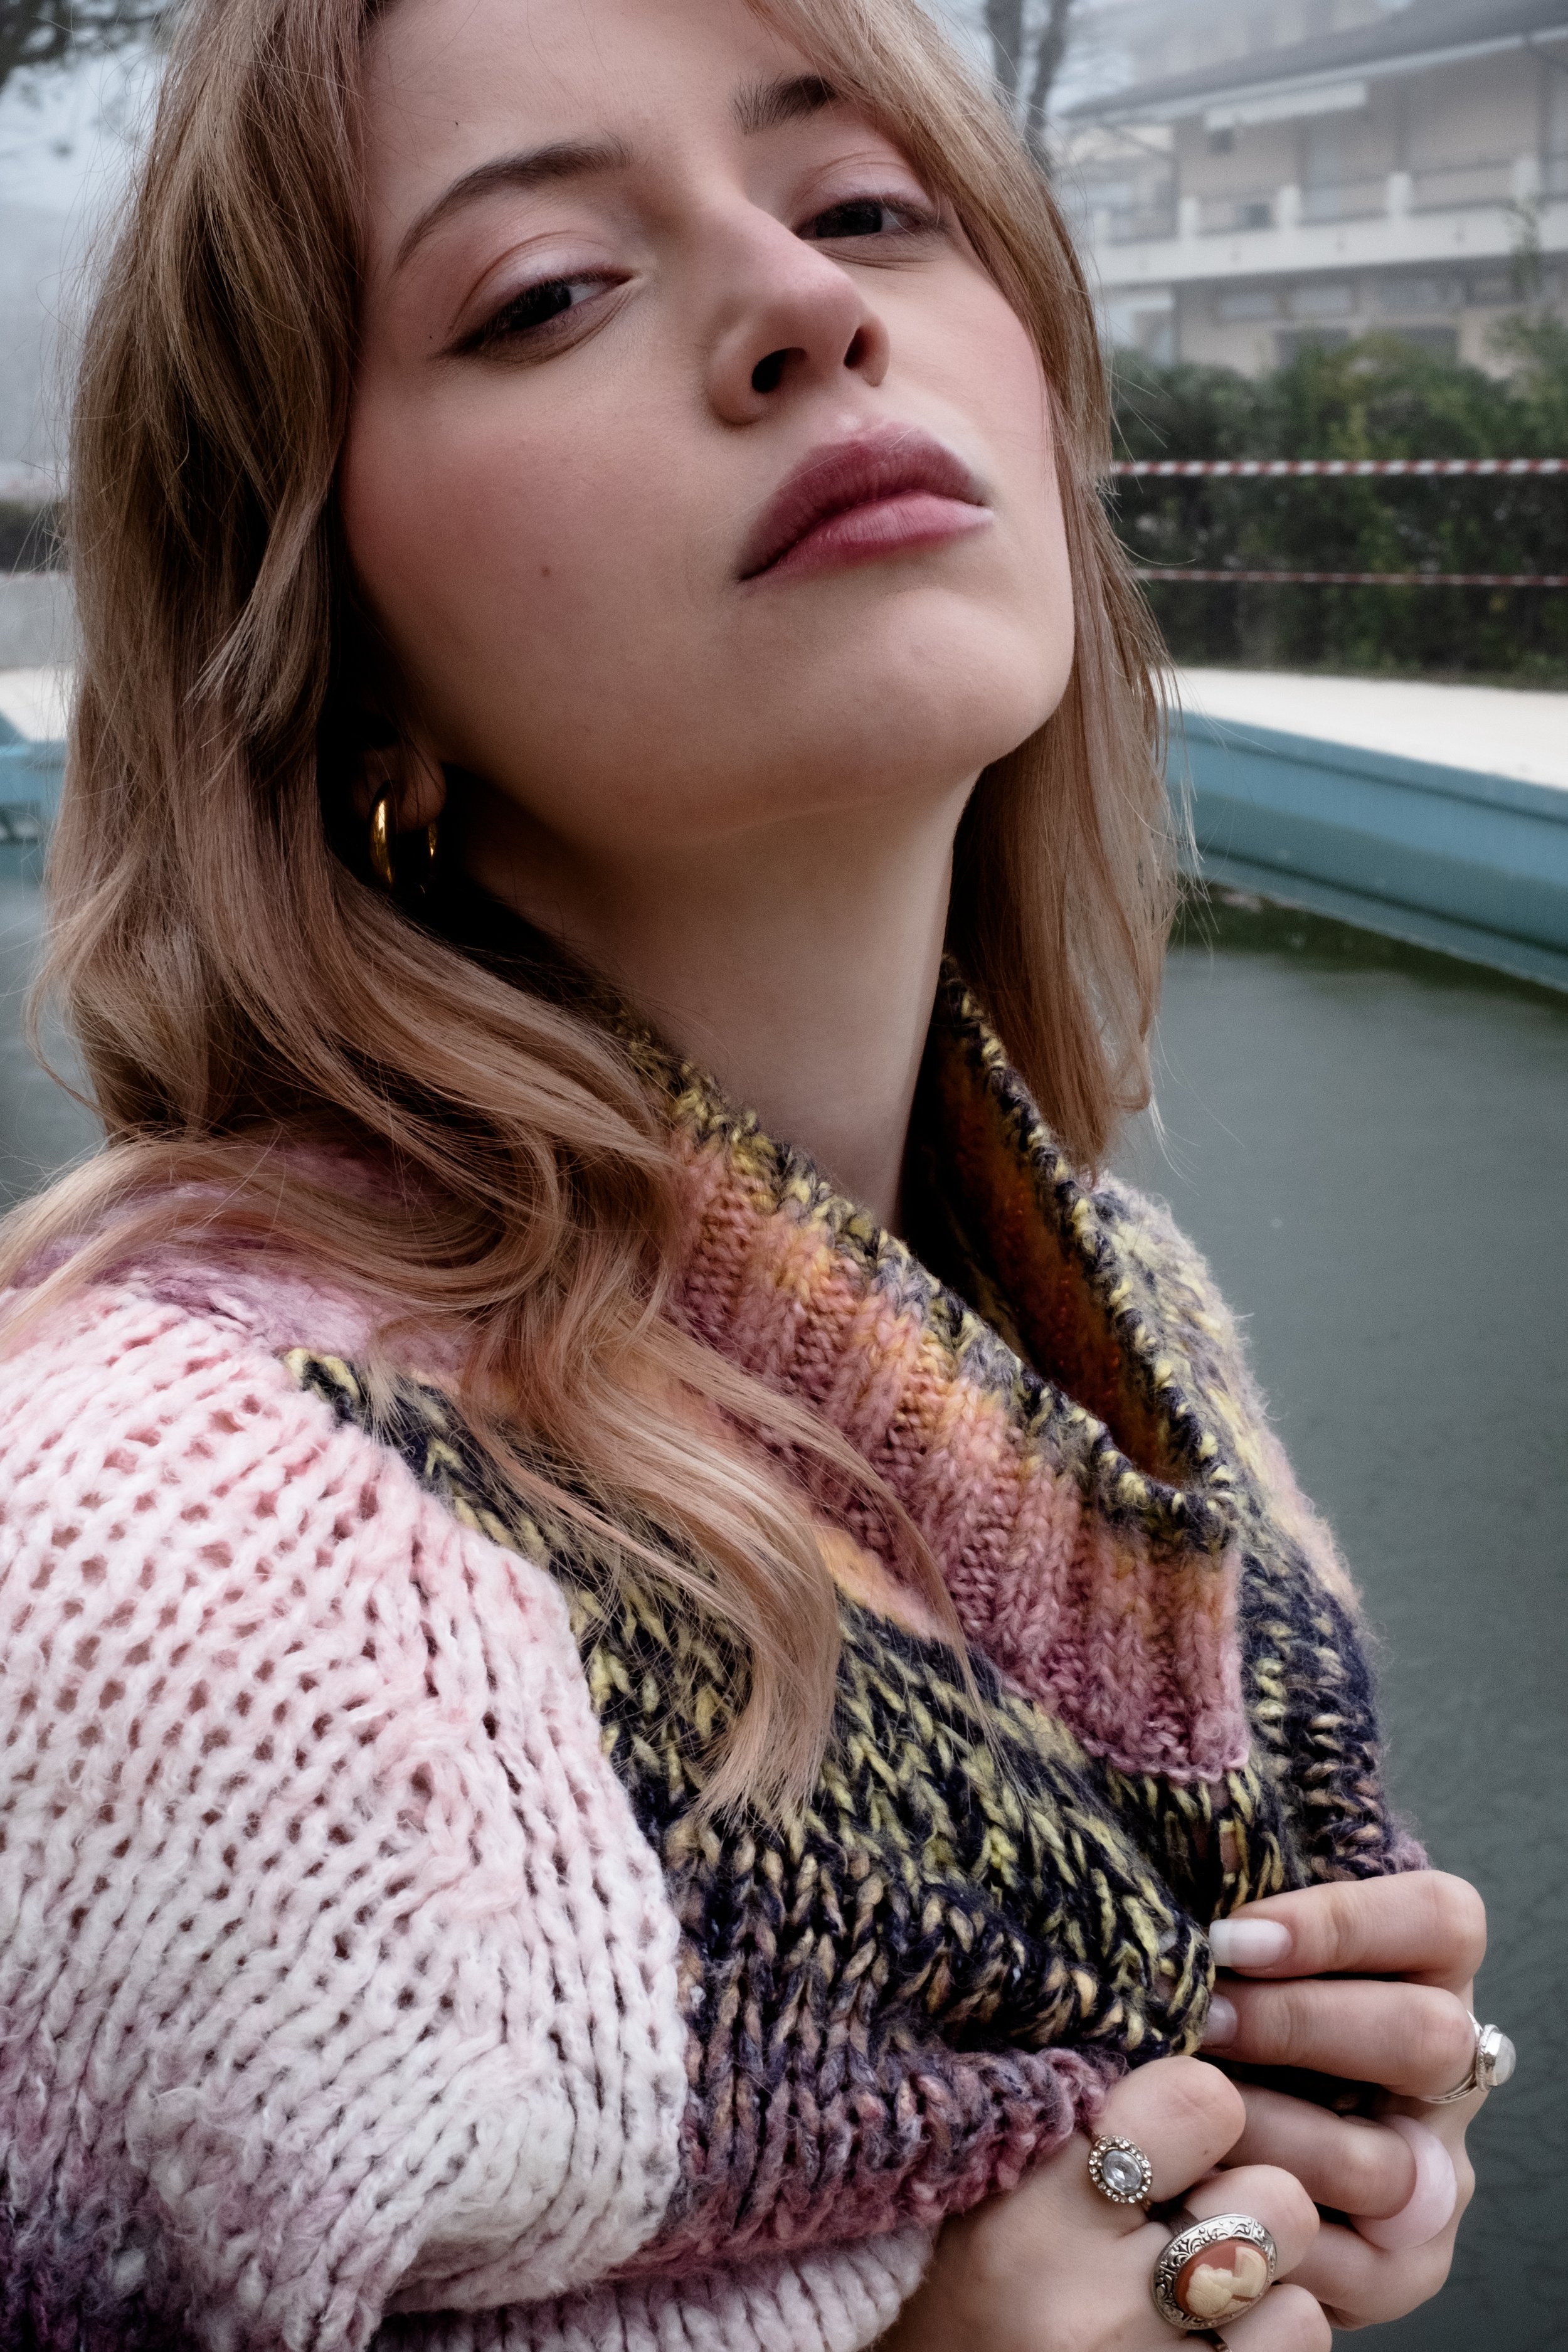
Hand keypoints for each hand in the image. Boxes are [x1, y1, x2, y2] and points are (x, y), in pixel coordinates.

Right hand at [879, 2055, 1326, 2351]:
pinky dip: (1267, 2335)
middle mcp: (1094, 2310)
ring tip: (1195, 2281)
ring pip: (1298, 2290)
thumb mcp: (989, 2188)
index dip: (1199, 2106)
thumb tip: (1191, 2028)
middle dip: (1244, 2197)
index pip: (1202, 2104)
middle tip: (1190, 2211)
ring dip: (1260, 2280)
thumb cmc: (954, 2288)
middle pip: (1274, 2200)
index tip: (1168, 2127)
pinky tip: (1206, 2333)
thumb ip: (1078, 2117)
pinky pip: (1298, 2349)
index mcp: (1028, 2219)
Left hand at [1200, 1871, 1488, 2329]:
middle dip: (1300, 2025)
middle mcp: (1447, 2072)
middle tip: (1205, 2023)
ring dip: (1272, 2136)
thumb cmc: (1218, 2009)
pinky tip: (1198, 2196)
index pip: (1439, 1920)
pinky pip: (1357, 2265)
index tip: (1231, 1936)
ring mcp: (1434, 2172)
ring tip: (1184, 2117)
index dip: (1340, 1923)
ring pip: (1387, 2162)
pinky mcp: (1404, 2262)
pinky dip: (1267, 2228)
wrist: (1209, 2142)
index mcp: (1426, 1970)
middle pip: (1428, 2035)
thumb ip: (1230, 1902)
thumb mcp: (1234, 1947)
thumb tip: (1170, 1872)